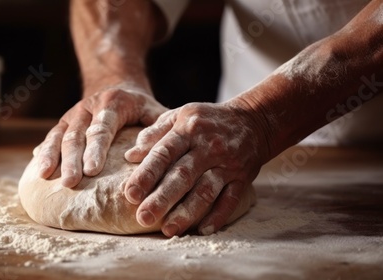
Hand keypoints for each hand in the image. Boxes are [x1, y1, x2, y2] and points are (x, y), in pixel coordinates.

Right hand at [34, 83, 166, 187]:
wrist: (117, 85)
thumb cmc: (141, 107)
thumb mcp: (155, 112)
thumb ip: (156, 130)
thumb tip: (138, 155)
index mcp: (112, 103)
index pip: (102, 128)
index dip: (96, 149)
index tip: (92, 171)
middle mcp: (88, 106)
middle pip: (77, 134)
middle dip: (72, 160)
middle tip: (70, 183)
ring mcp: (73, 114)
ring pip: (59, 135)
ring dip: (52, 156)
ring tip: (45, 176)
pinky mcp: (64, 123)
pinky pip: (51, 137)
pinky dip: (44, 152)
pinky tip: (39, 169)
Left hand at [123, 101, 269, 235]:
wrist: (254, 121)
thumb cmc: (207, 120)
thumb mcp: (180, 116)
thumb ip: (154, 134)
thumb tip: (130, 155)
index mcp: (188, 129)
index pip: (163, 153)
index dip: (146, 174)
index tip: (129, 194)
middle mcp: (208, 147)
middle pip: (183, 175)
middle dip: (162, 198)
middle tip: (143, 218)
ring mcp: (227, 163)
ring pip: (206, 191)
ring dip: (187, 212)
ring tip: (168, 230)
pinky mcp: (243, 177)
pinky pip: (231, 199)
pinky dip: (218, 216)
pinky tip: (202, 230)